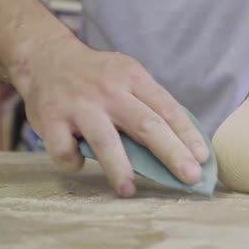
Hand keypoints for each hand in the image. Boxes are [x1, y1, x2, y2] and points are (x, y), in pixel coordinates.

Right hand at [11, 40, 208, 196]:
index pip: (167, 108)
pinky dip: (73, 162)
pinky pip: (64, 149)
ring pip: (105, 141)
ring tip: (129, 191)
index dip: (187, 134)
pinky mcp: (50, 119)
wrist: (46, 57)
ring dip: (120, 168)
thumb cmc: (98, 75)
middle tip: (190, 177)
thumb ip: (149, 103)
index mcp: (133, 77)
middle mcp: (109, 91)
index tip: (202, 157)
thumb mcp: (127, 75)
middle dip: (172, 153)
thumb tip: (182, 142)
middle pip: (147, 125)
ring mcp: (80, 105)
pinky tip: (79, 164)